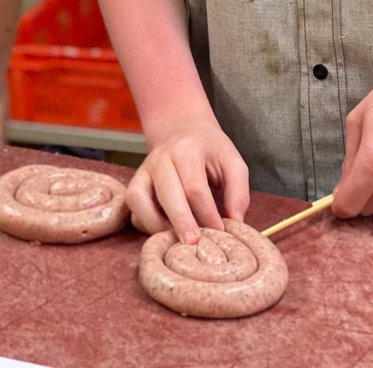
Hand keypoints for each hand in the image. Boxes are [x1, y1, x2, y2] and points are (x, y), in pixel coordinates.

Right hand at [126, 119, 250, 244]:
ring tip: (178, 239)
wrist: (182, 129)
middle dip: (182, 223)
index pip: (195, 188)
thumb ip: (238, 191)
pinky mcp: (134, 182)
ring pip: (140, 200)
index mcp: (187, 149)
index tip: (220, 233)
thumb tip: (235, 223)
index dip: (208, 215)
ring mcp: (144, 169)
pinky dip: (145, 222)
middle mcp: (160, 157)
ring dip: (157, 225)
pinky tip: (165, 230)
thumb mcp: (232, 161)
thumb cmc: (209, 149)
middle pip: (168, 195)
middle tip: (195, 243)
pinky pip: (133, 207)